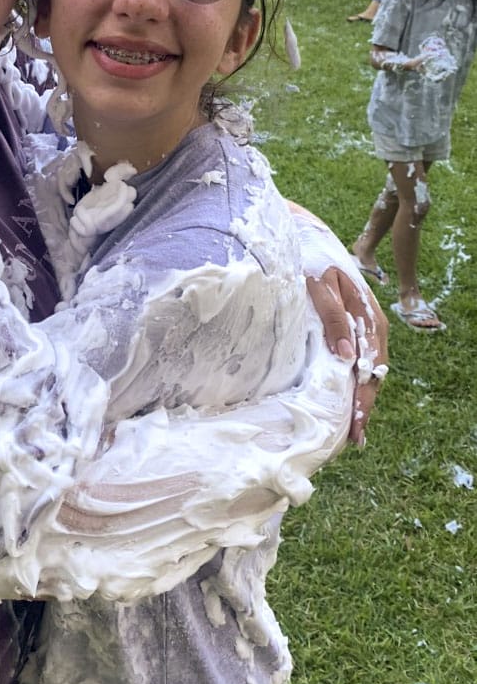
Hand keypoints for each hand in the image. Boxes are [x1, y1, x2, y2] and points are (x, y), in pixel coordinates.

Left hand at [306, 268, 386, 445]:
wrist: (310, 245)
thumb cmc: (315, 265)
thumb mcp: (323, 287)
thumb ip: (335, 319)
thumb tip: (347, 357)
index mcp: (370, 321)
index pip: (371, 367)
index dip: (363, 396)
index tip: (355, 420)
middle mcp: (372, 332)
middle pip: (372, 377)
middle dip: (363, 407)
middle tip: (354, 438)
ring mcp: (363, 335)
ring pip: (365, 375)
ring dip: (359, 401)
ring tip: (351, 433)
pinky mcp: (350, 336)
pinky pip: (355, 367)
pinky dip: (351, 388)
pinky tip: (344, 406)